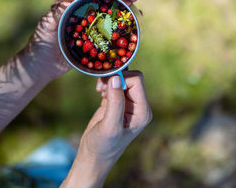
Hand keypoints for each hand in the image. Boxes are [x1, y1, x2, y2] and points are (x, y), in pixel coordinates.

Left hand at [26, 0, 138, 80]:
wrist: (41, 65)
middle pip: (102, 2)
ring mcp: (86, 28)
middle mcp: (79, 14)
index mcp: (69, 5)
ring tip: (137, 11)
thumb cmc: (42, 41)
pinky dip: (118, 31)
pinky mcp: (90, 41)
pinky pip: (106, 34)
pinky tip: (128, 30)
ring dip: (122, 12)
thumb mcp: (49, 23)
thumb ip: (60, 10)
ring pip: (107, 16)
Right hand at [61, 71, 151, 187]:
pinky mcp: (116, 102)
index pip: (137, 81)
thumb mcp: (110, 126)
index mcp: (142, 111)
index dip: (122, 78)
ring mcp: (127, 104)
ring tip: (99, 90)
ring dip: (109, 80)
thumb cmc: (103, 146)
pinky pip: (114, 84)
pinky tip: (99, 93)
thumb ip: (115, 102)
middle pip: (130, 77)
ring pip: (121, 78)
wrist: (93, 156)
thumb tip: (116, 78)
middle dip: (115, 77)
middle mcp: (137, 106)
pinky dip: (105, 84)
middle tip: (100, 87)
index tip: (107, 84)